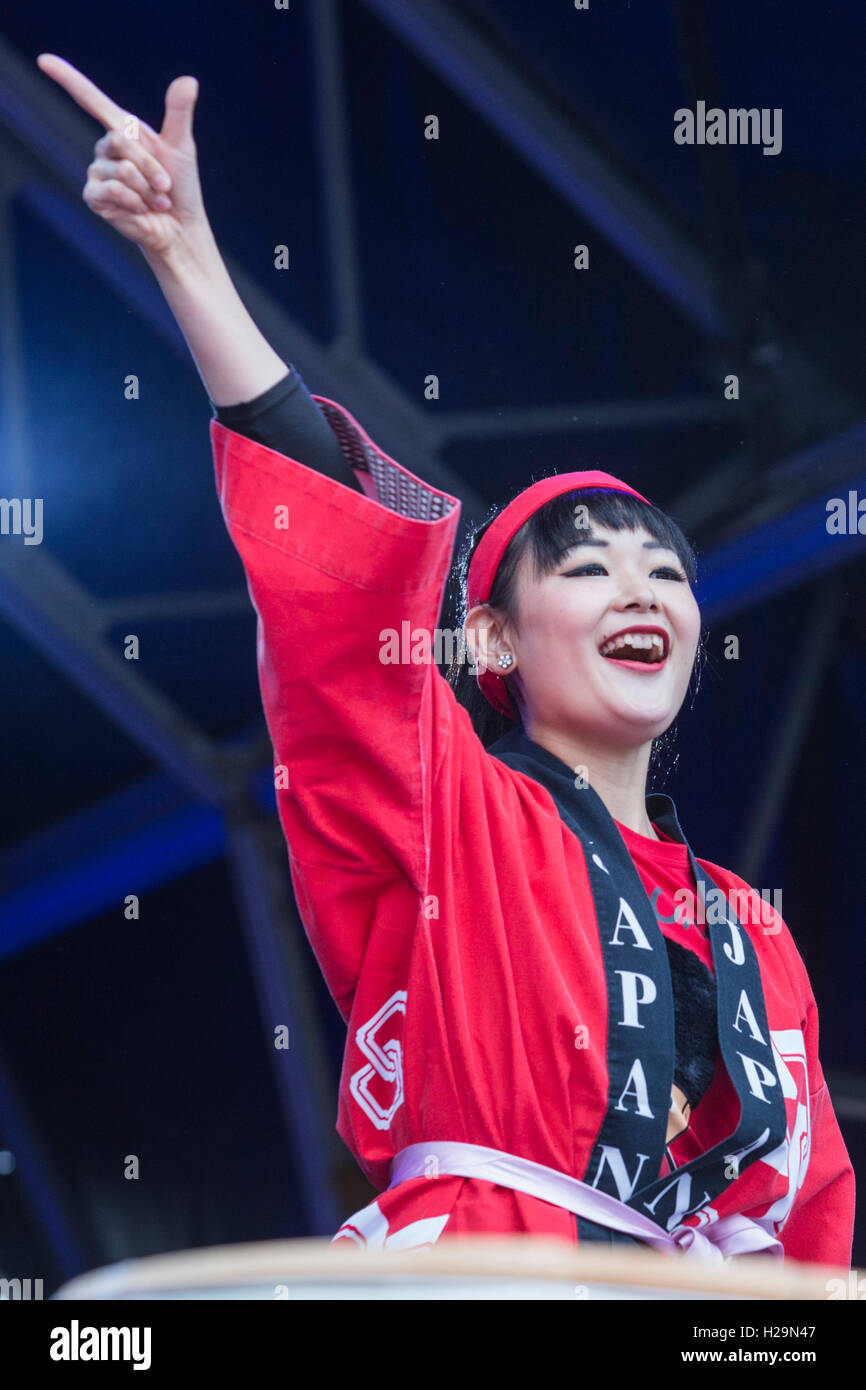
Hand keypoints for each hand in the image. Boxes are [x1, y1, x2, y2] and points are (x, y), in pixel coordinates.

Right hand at [36, 53, 208, 259]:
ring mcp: (97, 171)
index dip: (66, 78)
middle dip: (151, 166)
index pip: (89, 98)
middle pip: (120, 140)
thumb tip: (189, 80)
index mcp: (123, 129)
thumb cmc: (180, 186)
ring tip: (155, 200)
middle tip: (165, 185)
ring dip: (147, 189)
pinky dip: (134, 201)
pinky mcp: (94, 196)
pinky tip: (141, 209)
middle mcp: (105, 147)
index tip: (44, 60)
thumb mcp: (181, 146)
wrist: (179, 226)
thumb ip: (178, 112)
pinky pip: (112, 190)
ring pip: (122, 170)